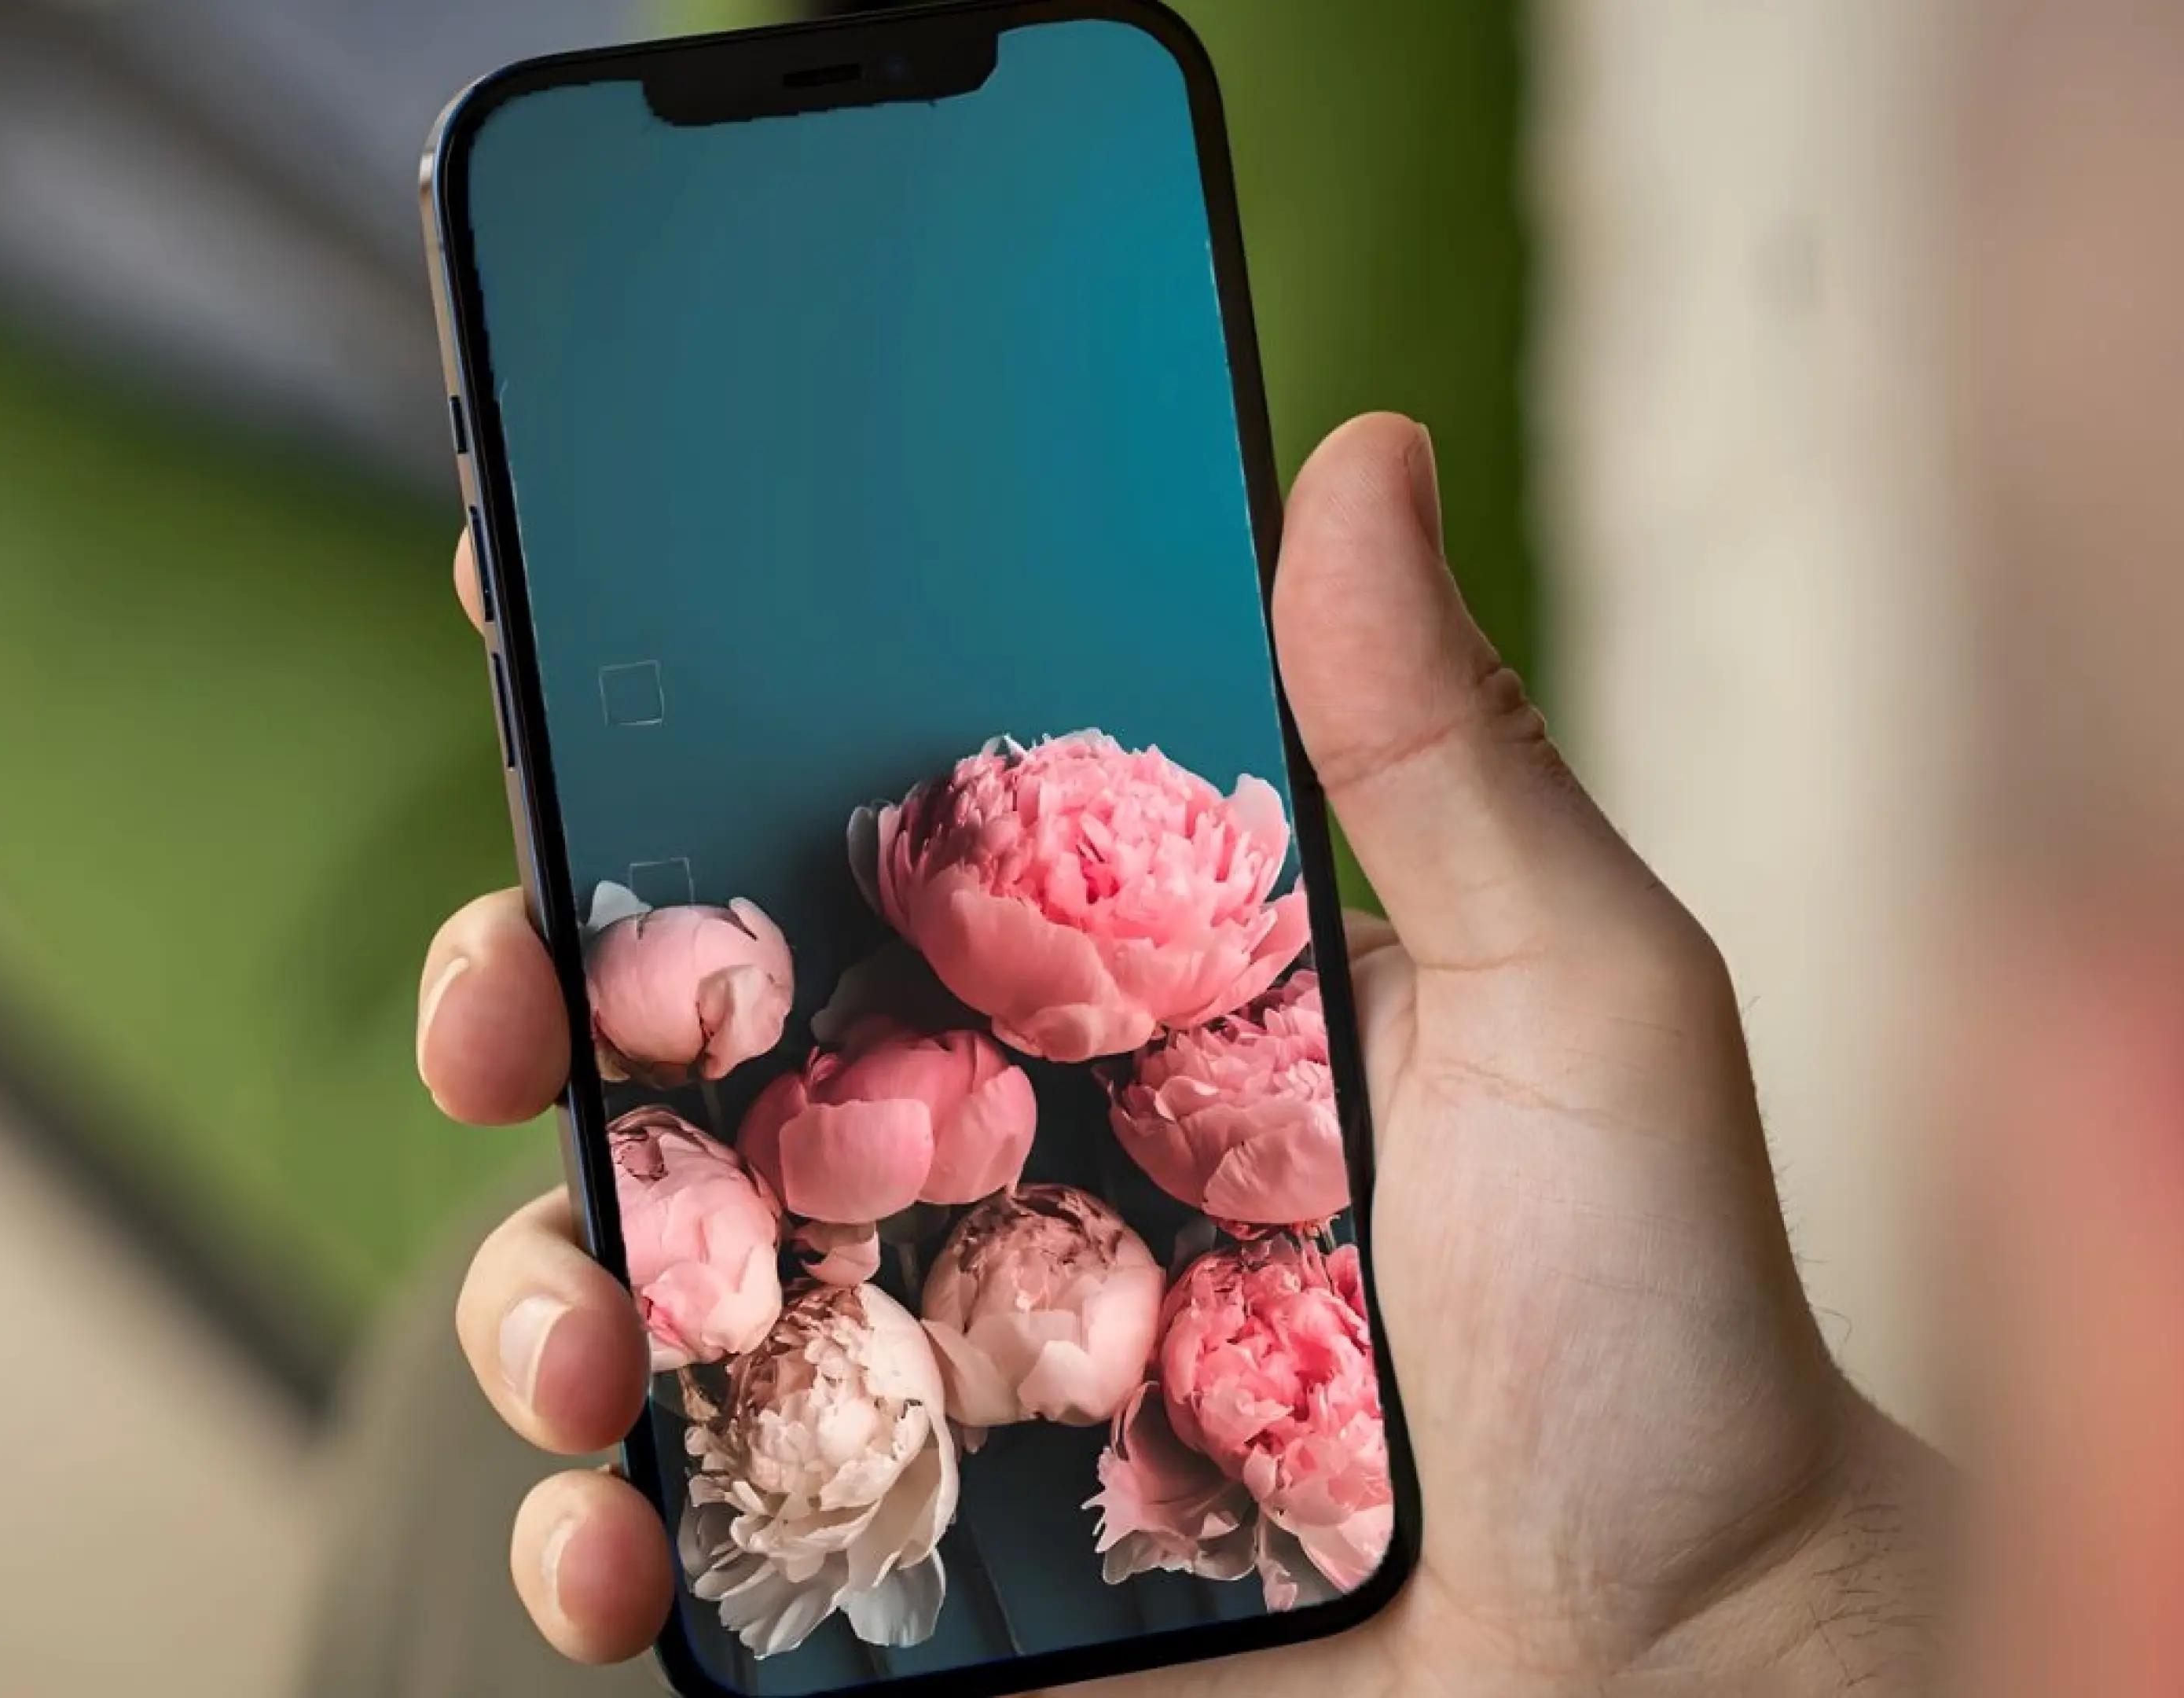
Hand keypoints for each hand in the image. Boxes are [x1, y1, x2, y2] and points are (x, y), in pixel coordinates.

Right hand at [413, 414, 1944, 1691]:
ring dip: (535, 1286)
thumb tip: (1359, 450)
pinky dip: (598, 1546)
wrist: (1671, 1672)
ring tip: (585, 1344)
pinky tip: (615, 1551)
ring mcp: (925, 1370)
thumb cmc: (1659, 1335)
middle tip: (512, 1005)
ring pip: (638, 1285)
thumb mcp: (1573, 1006)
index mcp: (1095, 1002)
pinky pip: (695, 1538)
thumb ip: (1439, 751)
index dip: (670, 739)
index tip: (539, 611)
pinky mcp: (905, 1567)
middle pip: (680, 1050)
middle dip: (530, 999)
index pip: (840, 837)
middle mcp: (978, 1166)